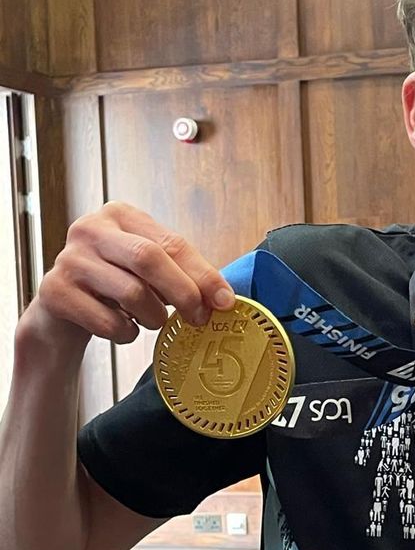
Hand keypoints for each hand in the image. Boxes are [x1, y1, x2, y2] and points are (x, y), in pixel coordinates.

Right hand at [32, 201, 235, 345]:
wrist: (62, 313)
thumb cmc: (115, 288)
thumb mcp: (149, 272)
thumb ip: (183, 276)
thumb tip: (222, 299)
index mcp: (121, 215)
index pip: (172, 242)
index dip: (203, 274)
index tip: (225, 302)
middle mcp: (91, 229)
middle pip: (149, 258)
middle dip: (183, 293)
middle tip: (198, 319)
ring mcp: (69, 259)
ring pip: (131, 292)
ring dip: (153, 317)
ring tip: (151, 321)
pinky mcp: (55, 292)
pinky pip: (108, 321)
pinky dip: (126, 333)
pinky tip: (123, 328)